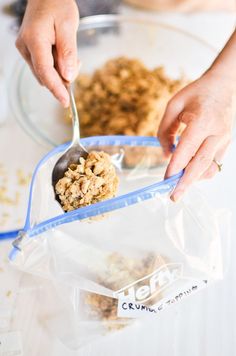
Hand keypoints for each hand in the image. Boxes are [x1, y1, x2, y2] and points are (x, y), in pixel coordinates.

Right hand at [15, 0, 78, 106]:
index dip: (56, 89)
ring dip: (59, 72)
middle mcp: (25, 47)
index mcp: (34, 40)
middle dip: (62, 78)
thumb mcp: (68, 26)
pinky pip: (43, 67)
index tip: (65, 102)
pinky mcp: (28, 50)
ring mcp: (25, 49)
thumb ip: (68, 52)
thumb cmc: (57, 4)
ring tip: (70, 55)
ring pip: (44, 73)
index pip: (45, 72)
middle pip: (44, 75)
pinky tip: (64, 56)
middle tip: (77, 64)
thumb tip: (69, 76)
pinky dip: (56, 67)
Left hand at [158, 70, 234, 200]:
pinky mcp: (227, 143)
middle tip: (174, 197)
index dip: (175, 167)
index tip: (165, 180)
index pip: (187, 150)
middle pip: (200, 164)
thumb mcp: (173, 106)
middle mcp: (216, 132)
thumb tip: (166, 155)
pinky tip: (191, 173)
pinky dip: (202, 172)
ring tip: (180, 185)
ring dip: (194, 179)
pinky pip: (215, 163)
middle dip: (186, 183)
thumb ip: (165, 130)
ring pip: (210, 167)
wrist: (224, 85)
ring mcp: (224, 139)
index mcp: (202, 120)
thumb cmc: (196, 94)